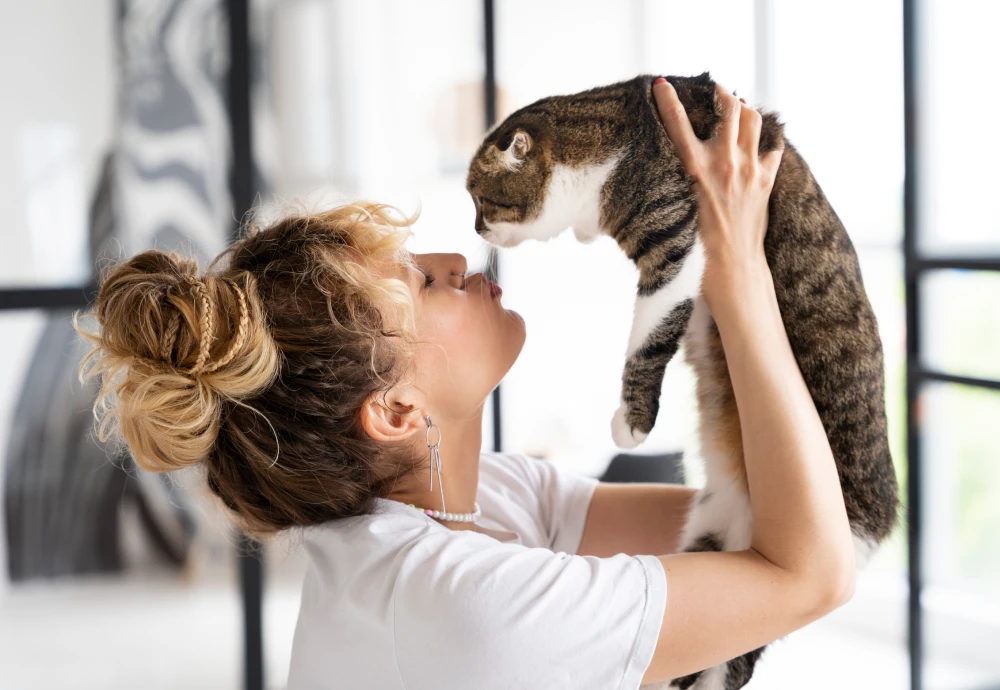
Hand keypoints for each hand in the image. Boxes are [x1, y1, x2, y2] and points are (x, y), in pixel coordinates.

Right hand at [652, 78, 782, 308]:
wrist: (731, 268)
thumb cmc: (696, 245)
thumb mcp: (677, 206)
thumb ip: (679, 178)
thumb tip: (674, 164)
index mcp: (694, 169)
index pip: (677, 123)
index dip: (667, 99)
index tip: (660, 84)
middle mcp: (723, 163)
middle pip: (731, 108)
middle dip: (723, 93)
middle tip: (717, 90)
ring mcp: (748, 170)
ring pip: (753, 120)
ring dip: (745, 109)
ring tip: (738, 107)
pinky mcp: (765, 181)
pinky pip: (772, 149)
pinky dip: (766, 142)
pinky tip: (759, 144)